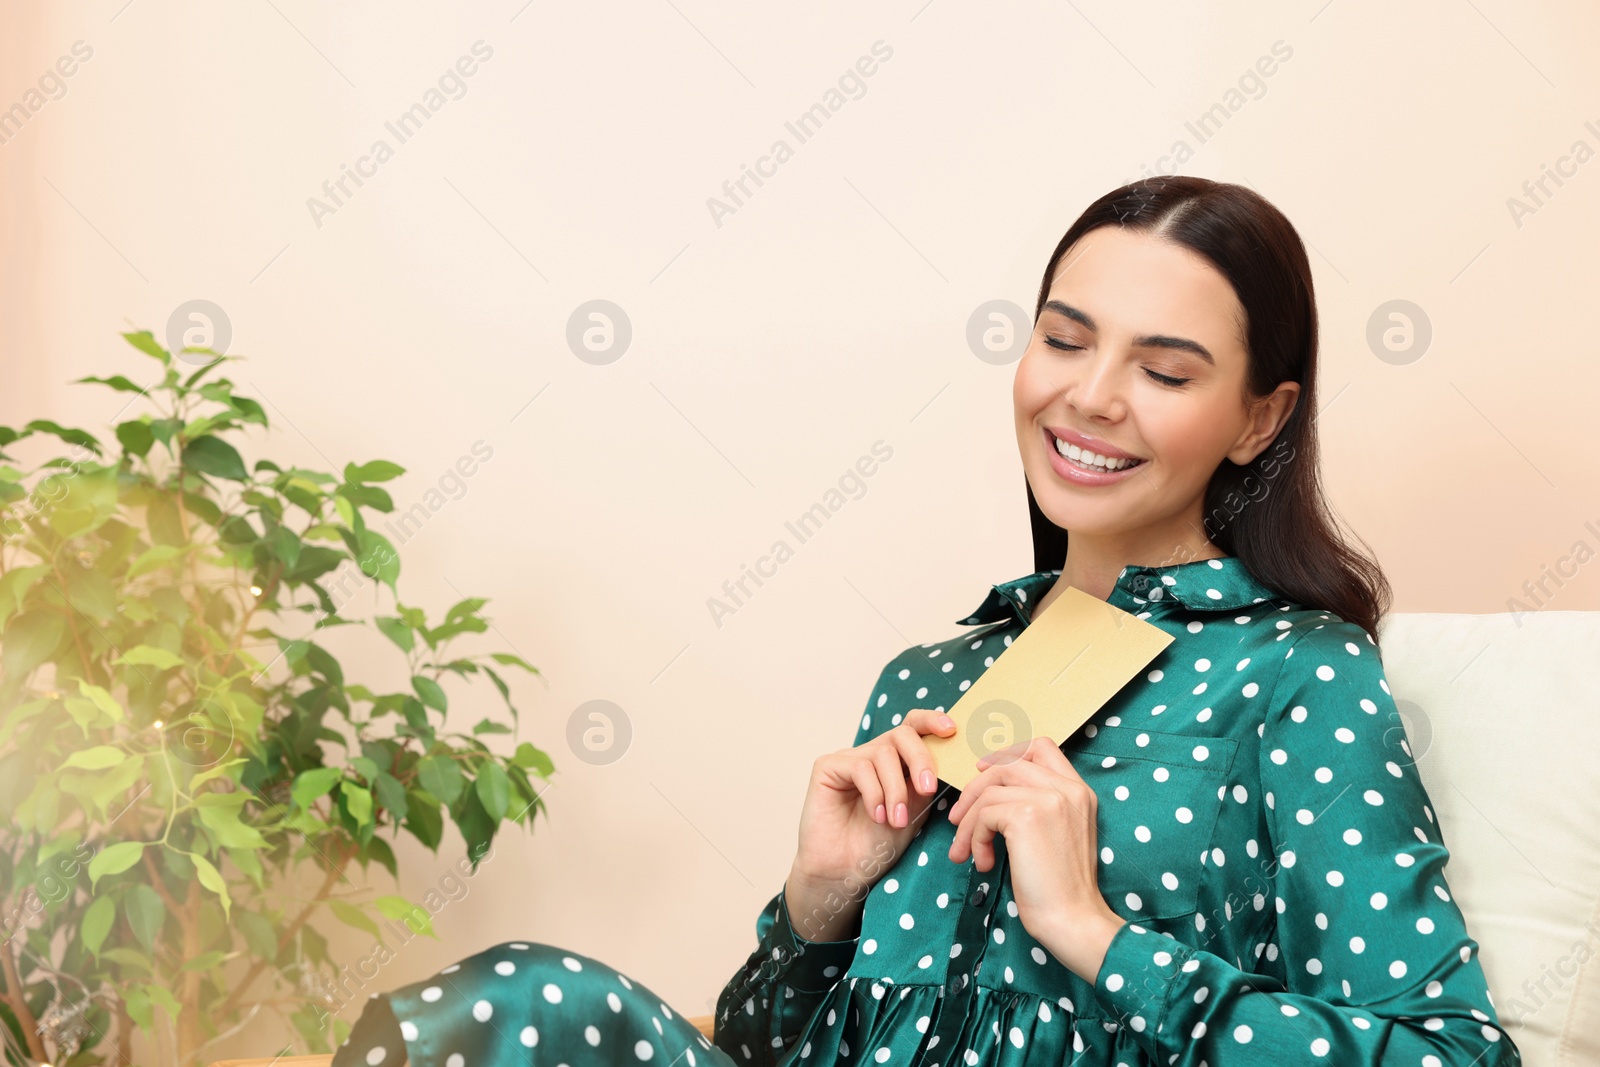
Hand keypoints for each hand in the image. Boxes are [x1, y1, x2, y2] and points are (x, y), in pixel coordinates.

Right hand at [785, 708, 956, 939]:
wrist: (846, 871)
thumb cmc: (879, 843)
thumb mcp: (914, 809)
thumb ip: (926, 781)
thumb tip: (953, 757)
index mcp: (897, 760)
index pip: (914, 726)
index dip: (932, 721)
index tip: (951, 730)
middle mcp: (873, 753)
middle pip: (902, 733)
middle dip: (920, 759)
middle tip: (927, 788)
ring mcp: (849, 758)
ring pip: (883, 753)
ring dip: (896, 789)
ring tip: (896, 820)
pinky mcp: (827, 766)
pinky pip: (859, 766)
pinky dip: (874, 792)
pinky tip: (876, 816)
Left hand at [944, 735, 1126, 982]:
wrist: (1072, 919)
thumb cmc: (1060, 888)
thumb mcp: (1057, 835)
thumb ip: (1037, 806)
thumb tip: (988, 790)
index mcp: (1079, 791)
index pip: (1042, 746)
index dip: (1007, 754)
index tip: (983, 773)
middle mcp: (1068, 789)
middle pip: (1006, 765)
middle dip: (975, 791)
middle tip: (958, 821)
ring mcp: (1049, 799)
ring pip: (989, 791)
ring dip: (968, 823)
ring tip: (965, 851)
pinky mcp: (1027, 816)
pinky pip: (984, 814)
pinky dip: (974, 838)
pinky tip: (983, 863)